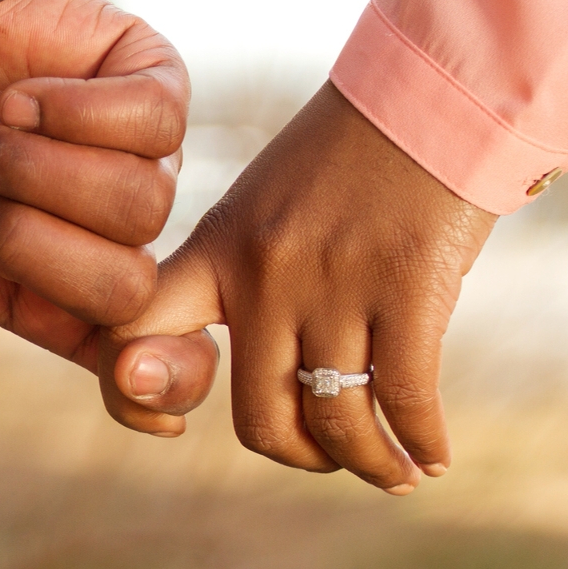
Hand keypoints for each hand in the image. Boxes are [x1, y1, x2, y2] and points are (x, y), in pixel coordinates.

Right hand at [0, 0, 186, 451]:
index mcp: (42, 284)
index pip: (134, 354)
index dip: (157, 384)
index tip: (138, 392)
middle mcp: (100, 229)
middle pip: (130, 288)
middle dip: (33, 242)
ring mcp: (132, 154)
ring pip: (144, 204)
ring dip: (41, 167)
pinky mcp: (149, 80)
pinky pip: (156, 120)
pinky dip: (76, 109)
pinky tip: (24, 92)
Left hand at [96, 83, 496, 492]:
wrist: (428, 97)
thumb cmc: (347, 159)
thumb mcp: (264, 205)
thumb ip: (241, 275)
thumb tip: (256, 364)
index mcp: (218, 248)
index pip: (134, 329)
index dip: (133, 393)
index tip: (171, 421)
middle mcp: (265, 273)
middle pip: (258, 418)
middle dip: (298, 454)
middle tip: (328, 453)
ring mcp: (335, 283)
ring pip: (336, 422)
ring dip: (369, 465)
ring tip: (395, 472)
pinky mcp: (408, 286)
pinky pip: (406, 398)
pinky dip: (423, 445)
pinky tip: (434, 457)